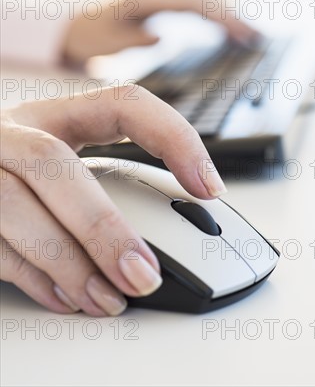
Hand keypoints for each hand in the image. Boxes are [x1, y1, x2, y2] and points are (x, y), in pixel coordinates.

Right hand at [0, 86, 225, 315]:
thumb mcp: (62, 160)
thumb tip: (164, 234)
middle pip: (53, 162)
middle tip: (143, 275)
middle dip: (101, 225)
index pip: (122, 102)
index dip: (171, 136)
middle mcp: (11, 132)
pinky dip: (34, 279)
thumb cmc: (21, 171)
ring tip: (109, 299)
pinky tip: (68, 297)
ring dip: (67, 262)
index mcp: (54, 112)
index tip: (208, 187)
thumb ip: (101, 183)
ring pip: (14, 207)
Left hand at [62, 0, 258, 63]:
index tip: (242, 34)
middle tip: (257, 38)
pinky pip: (197, 12)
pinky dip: (216, 21)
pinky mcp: (165, 9)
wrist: (77, 28)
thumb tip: (162, 37)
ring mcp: (164, 0)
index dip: (221, 17)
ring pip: (204, 3)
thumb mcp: (106, 41)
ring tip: (253, 37)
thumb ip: (132, 39)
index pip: (194, 4)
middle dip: (233, 17)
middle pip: (205, 0)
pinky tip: (230, 34)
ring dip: (229, 18)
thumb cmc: (89, 35)